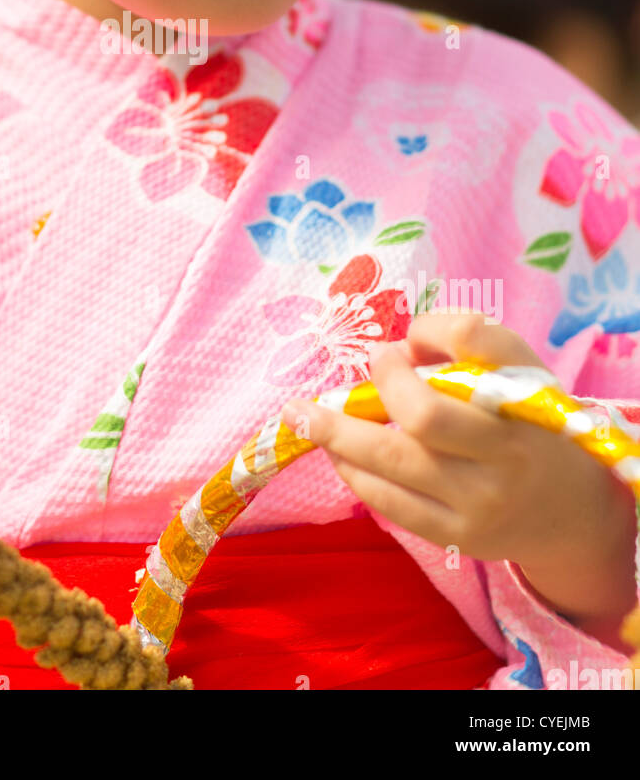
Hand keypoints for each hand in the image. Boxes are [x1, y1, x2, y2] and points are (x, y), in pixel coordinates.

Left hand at [279, 312, 635, 575]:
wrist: (569, 510)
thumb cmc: (525, 423)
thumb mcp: (512, 372)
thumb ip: (460, 345)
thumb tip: (395, 349)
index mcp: (520, 394)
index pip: (473, 343)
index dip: (424, 335)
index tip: (395, 345)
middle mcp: (505, 450)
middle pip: (422, 415)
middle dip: (366, 393)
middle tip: (323, 390)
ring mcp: (482, 500)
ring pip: (394, 464)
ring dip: (337, 437)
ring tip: (302, 420)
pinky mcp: (461, 536)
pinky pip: (392, 504)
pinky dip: (354, 474)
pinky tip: (336, 453)